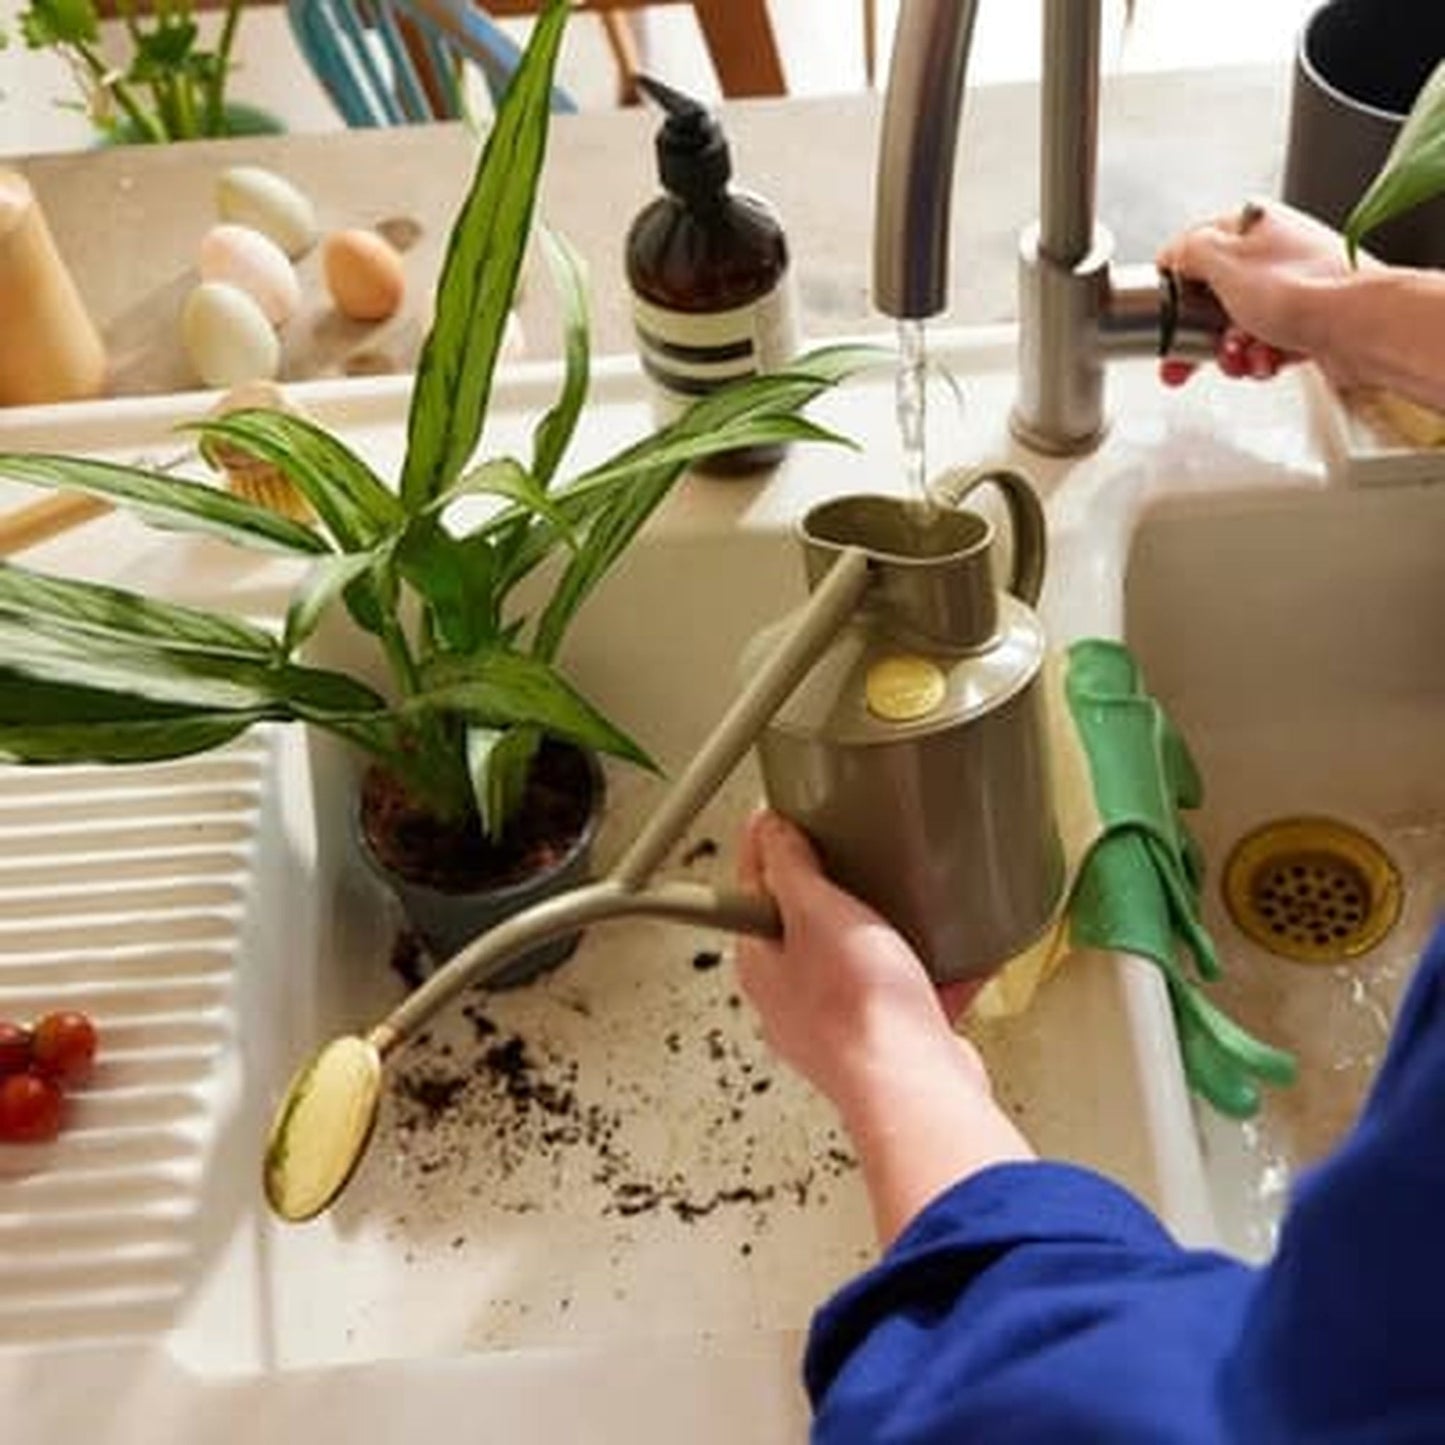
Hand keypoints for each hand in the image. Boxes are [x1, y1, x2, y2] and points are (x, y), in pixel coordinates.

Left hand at [735, 810, 1033, 1245]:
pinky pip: (907, 992)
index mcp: (761, 962)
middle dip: (831, 885)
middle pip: (803, 922)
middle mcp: (791, 997)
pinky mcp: (887, 1040)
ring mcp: (840, 1023)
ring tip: (905, 896)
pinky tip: (955, 950)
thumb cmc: (861, 1010)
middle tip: (852, 848)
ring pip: (855, 958)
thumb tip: (773, 832)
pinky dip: (930, 970)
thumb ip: (791, 868)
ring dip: (882, 928)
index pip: (750, 885)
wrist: (916, 1088)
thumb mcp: (817, 911)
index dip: (766, 843)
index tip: (786, 812)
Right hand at [1157, 200, 1381, 389]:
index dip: (1174, 289)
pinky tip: (1266, 361)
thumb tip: (1173, 255)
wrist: (1361, 326)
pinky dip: (1260, 358)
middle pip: (1214, 298)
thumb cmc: (1304, 289)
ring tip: (1239, 358)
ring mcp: (1293, 288)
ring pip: (1237, 327)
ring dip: (1230, 351)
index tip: (1164, 317)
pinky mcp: (1308, 321)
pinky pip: (1266, 344)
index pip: (1194, 252)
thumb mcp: (1223, 261)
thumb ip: (1188, 252)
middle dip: (1196, 336)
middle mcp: (1274, 252)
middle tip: (1181, 362)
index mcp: (1253, 224)